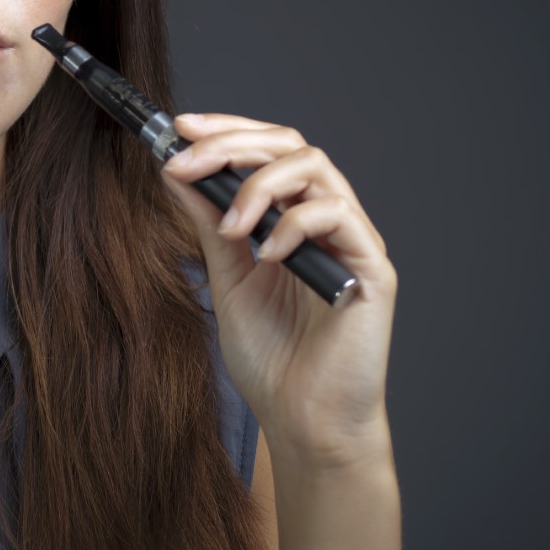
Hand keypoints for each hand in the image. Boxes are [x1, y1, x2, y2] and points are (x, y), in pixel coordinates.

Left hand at [159, 112, 398, 466]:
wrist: (303, 420)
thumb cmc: (272, 359)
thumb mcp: (226, 278)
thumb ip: (208, 224)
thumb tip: (176, 170)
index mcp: (291, 219)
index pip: (268, 150)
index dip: (227, 129)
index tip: (179, 128)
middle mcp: (325, 222)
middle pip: (291, 146)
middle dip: (232, 145)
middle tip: (186, 161)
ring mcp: (351, 242)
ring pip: (316, 169)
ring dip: (260, 184)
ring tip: (229, 227)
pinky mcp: (372, 269)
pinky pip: (338, 217)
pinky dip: (294, 224)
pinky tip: (267, 255)